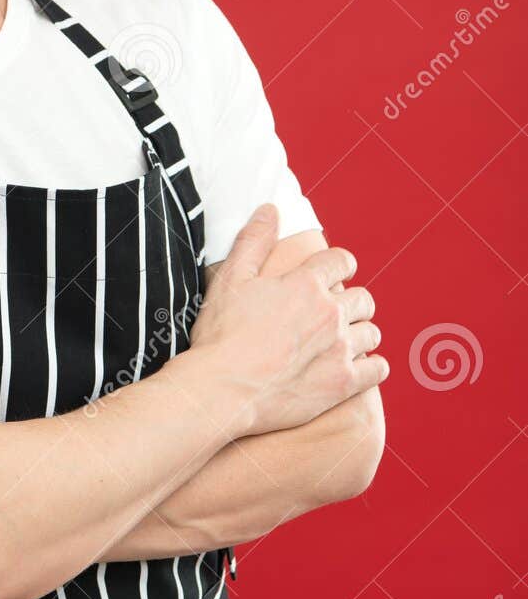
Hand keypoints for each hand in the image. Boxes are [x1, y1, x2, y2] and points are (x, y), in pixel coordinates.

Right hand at [189, 204, 387, 435]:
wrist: (222, 389)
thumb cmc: (221, 334)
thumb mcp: (231, 279)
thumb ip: (254, 241)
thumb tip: (270, 208)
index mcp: (306, 283)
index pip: (342, 261)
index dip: (339, 265)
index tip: (333, 274)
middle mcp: (330, 313)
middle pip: (363, 298)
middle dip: (352, 301)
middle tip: (335, 312)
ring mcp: (339, 349)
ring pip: (371, 333)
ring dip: (361, 333)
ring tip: (344, 340)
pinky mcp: (342, 383)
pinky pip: (377, 369)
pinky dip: (372, 366)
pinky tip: (358, 368)